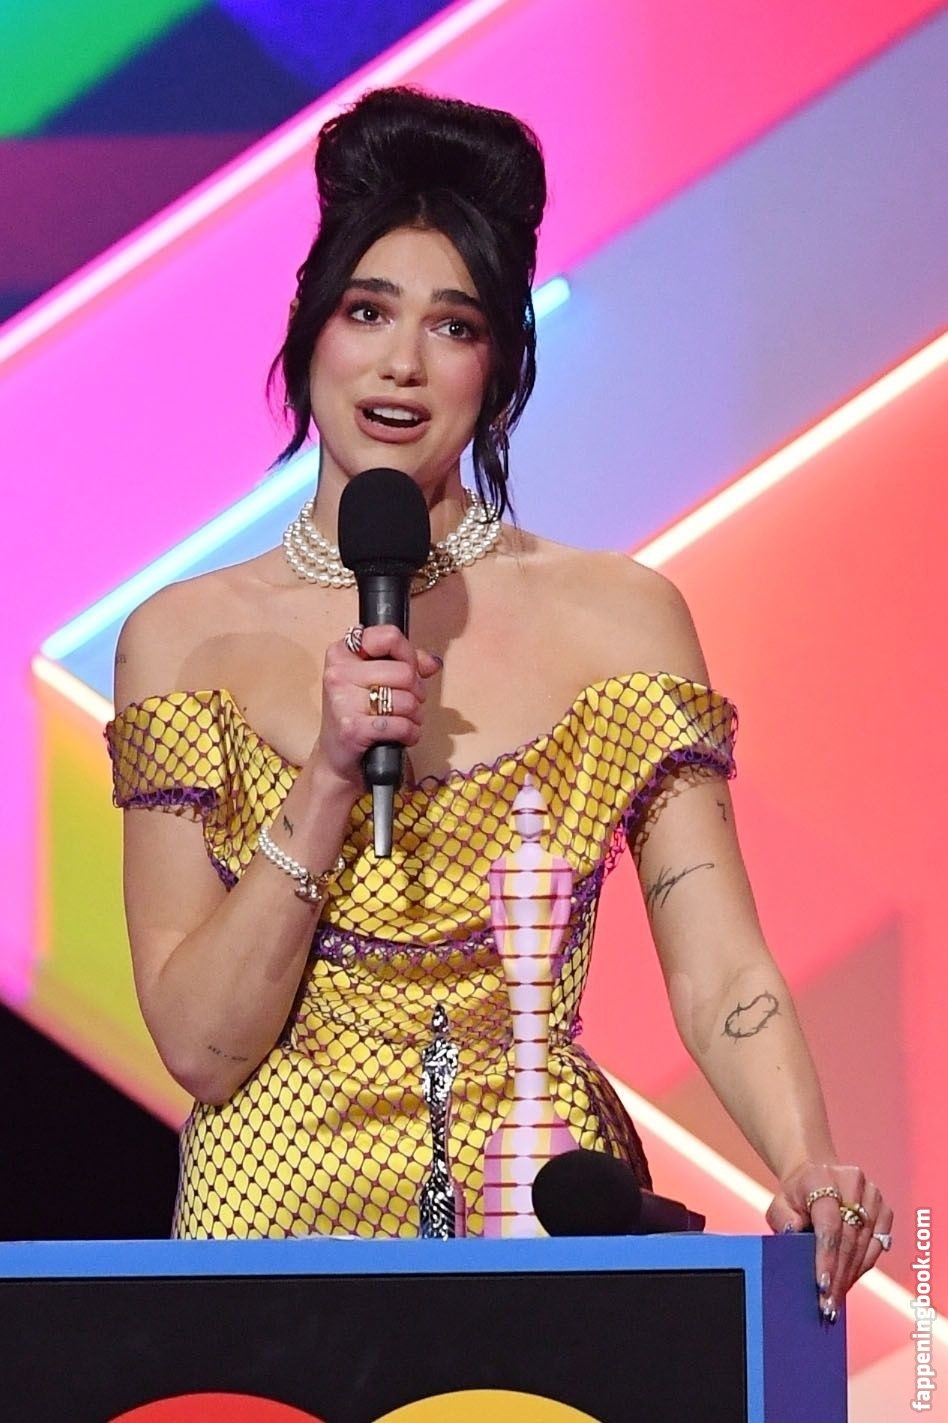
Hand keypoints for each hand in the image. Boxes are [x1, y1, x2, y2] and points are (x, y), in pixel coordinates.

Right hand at [310, 623, 441, 793]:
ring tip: (404, 720)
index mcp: (342, 652)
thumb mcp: (376, 680)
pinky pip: (401, 725)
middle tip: (407, 703)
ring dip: (415, 715)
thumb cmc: (358, 714)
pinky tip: (403, 736)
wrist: (336, 757)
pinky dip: (411, 733)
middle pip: (404, 672)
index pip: (388, 636)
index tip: (406, 669)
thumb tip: (433, 662)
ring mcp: (343, 701)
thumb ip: (406, 664)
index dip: (407, 655)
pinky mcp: (352, 729)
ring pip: (407, 700)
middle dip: (416, 691)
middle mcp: (338, 673)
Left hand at [766, 1161, 892, 1321]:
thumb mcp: (779, 1203)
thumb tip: (792, 1233)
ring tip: (837, 1298)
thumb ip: (782, 1218)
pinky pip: (878, 1244)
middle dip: (838, 1275)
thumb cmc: (796, 1195)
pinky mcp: (883, 1207)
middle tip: (828, 1304)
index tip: (822, 1286)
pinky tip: (850, 1281)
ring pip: (865, 1244)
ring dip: (851, 1275)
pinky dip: (863, 1266)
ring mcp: (871, 1194)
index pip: (828, 1224)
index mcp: (822, 1178)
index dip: (826, 1257)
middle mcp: (851, 1182)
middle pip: (849, 1238)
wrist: (816, 1174)